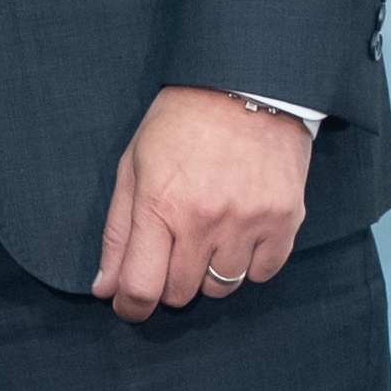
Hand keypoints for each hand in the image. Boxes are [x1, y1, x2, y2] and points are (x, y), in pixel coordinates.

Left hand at [96, 89, 305, 315]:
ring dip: (209, 273)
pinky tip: (241, 232)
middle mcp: (204, 219)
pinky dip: (249, 263)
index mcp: (159, 204)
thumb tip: (105, 289)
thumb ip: (118, 232)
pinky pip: (262, 273)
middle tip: (172, 252)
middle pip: (180, 294)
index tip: (129, 305)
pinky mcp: (284, 219)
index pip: (140, 287)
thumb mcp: (134, 166)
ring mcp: (247, 221)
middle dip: (168, 283)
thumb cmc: (180, 123)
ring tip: (209, 235)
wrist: (245, 83)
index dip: (130, 307)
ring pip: (222, 288)